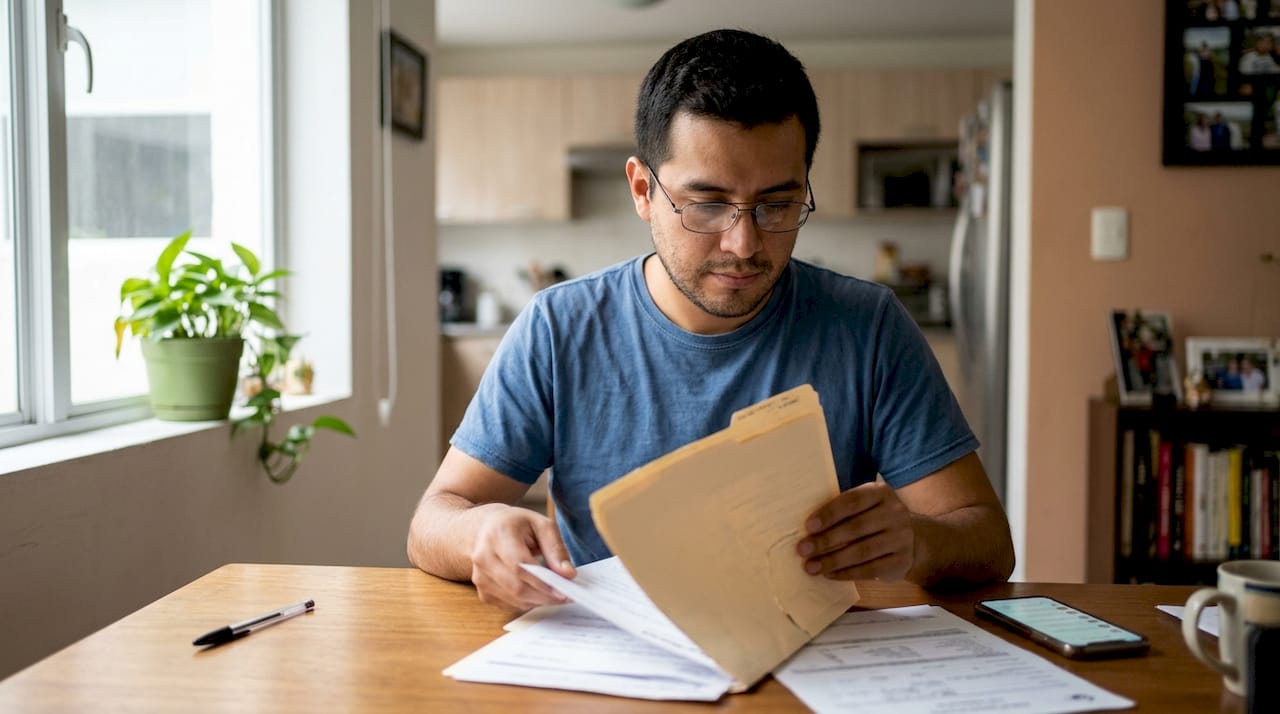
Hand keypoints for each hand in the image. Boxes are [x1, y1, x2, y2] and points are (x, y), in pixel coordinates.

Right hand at [467, 504, 576, 610]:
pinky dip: (527, 603)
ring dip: (538, 601)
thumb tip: (568, 574)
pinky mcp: (482, 591)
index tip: (563, 590)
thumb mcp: (541, 525)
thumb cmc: (516, 525)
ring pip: (513, 599)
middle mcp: (483, 557)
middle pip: (516, 587)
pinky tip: (537, 593)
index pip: (519, 565)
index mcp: (498, 535)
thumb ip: (556, 548)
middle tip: (565, 596)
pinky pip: (508, 605)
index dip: (542, 582)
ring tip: (555, 594)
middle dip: (544, 596)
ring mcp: (479, 577)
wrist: (485, 529)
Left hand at [796, 481, 914, 580]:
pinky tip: (829, 574)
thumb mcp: (865, 506)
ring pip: (862, 551)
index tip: (808, 527)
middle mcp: (895, 513)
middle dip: (826, 540)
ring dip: (833, 560)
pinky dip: (847, 573)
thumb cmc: (875, 520)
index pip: (852, 501)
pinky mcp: (901, 561)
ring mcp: (901, 538)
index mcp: (881, 493)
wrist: (913, 540)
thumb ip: (842, 511)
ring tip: (811, 566)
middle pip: (856, 528)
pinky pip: (870, 569)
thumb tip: (808, 529)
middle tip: (803, 550)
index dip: (829, 514)